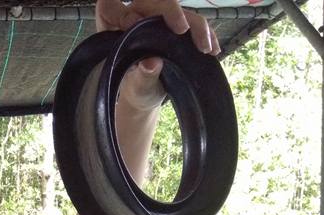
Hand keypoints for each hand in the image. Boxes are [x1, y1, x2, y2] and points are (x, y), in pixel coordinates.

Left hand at [96, 0, 219, 112]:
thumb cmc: (136, 91)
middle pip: (153, 0)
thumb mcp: (137, 89)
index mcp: (115, 28)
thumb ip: (141, 77)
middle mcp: (135, 16)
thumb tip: (150, 62)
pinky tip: (212, 49)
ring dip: (195, 25)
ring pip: (177, 9)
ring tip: (205, 48)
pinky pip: (193, 20)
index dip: (121, 12)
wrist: (148, 96)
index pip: (110, 7)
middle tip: (183, 29)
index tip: (134, 24)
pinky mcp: (175, 25)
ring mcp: (157, 18)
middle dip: (170, 11)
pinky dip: (205, 33)